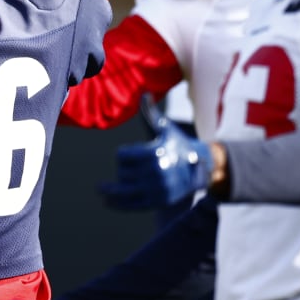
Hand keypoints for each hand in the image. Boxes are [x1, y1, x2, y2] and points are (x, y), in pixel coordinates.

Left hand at [99, 95, 211, 210]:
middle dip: (122, 170)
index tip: (126, 155)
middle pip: (123, 173)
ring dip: (111, 192)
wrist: (200, 168)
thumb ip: (150, 114)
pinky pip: (134, 204)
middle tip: (127, 169)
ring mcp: (157, 189)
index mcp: (154, 152)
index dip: (122, 155)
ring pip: (125, 191)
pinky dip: (119, 205)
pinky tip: (107, 202)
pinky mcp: (158, 201)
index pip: (123, 156)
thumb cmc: (177, 144)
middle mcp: (156, 172)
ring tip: (100, 190)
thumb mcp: (165, 129)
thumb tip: (143, 94)